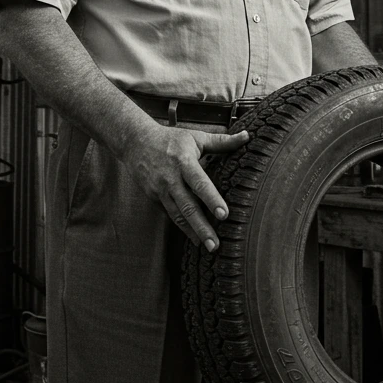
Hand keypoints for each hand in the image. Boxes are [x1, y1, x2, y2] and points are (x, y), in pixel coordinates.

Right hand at [121, 124, 250, 250]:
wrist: (135, 142)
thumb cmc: (170, 139)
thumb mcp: (195, 137)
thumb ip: (222, 141)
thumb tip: (247, 136)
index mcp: (183, 161)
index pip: (199, 182)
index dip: (211, 199)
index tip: (224, 215)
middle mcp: (170, 178)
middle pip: (188, 206)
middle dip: (202, 227)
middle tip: (215, 244)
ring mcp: (160, 190)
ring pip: (178, 215)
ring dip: (192, 232)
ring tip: (206, 246)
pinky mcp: (154, 198)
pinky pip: (170, 214)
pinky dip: (182, 227)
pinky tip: (194, 238)